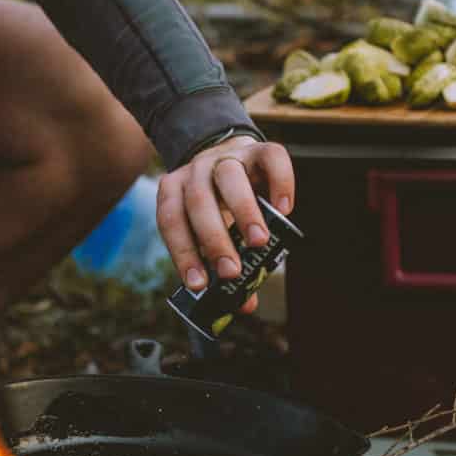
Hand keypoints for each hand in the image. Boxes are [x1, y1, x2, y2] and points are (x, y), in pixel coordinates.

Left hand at [156, 135, 294, 306]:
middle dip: (214, 240)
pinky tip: (285, 208)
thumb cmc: (221, 205)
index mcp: (175, 190)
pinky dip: (280, 183)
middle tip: (231, 272)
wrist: (236, 157)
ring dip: (245, 212)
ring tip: (259, 243)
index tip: (199, 284)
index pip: (170, 221)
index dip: (183, 253)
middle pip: (199, 201)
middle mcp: (197, 170)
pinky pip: (271, 158)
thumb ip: (224, 263)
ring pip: (230, 178)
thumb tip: (244, 304)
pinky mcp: (259, 150)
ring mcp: (228, 157)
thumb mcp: (215, 231)